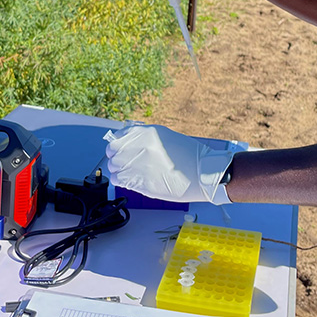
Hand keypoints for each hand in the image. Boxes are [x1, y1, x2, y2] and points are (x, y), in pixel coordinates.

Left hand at [105, 124, 233, 203]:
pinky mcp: (140, 182)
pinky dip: (122, 181)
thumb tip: (128, 144)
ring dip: (119, 170)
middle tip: (124, 163)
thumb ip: (145, 139)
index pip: (117, 138)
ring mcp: (138, 165)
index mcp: (146, 133)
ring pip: (113, 168)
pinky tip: (132, 181)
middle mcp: (139, 147)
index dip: (118, 146)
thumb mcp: (166, 137)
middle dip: (117, 158)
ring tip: (130, 173)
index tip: (120, 151)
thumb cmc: (189, 156)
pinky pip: (119, 180)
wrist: (204, 174)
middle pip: (112, 153)